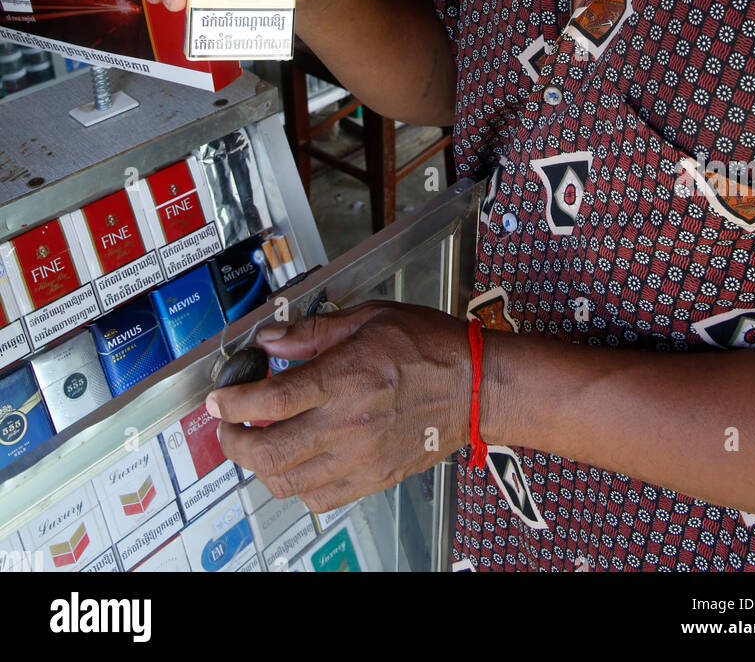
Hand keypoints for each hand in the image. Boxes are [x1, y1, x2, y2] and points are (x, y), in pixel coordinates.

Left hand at [205, 302, 472, 512]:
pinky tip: (296, 463)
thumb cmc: (430, 346)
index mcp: (345, 378)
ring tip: (257, 444)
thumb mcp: (369, 318)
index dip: (232, 402)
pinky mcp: (373, 479)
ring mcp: (360, 458)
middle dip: (233, 442)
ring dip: (261, 466)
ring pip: (287, 480)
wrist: (476, 387)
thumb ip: (314, 331)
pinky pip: (318, 499)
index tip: (217, 399)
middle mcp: (348, 424)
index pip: (270, 400)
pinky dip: (296, 486)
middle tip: (226, 427)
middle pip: (268, 450)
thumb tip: (272, 341)